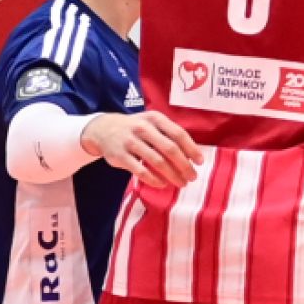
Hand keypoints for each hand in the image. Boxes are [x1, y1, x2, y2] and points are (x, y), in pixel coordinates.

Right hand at [82, 111, 203, 187]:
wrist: (103, 129)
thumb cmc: (136, 128)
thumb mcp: (152, 122)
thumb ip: (169, 134)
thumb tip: (192, 154)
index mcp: (155, 119)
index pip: (179, 134)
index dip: (191, 149)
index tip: (200, 162)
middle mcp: (143, 128)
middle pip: (170, 149)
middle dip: (184, 165)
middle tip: (192, 177)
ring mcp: (130, 142)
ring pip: (157, 161)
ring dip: (172, 175)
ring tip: (181, 183)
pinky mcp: (120, 156)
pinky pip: (141, 171)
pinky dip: (154, 179)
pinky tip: (163, 184)